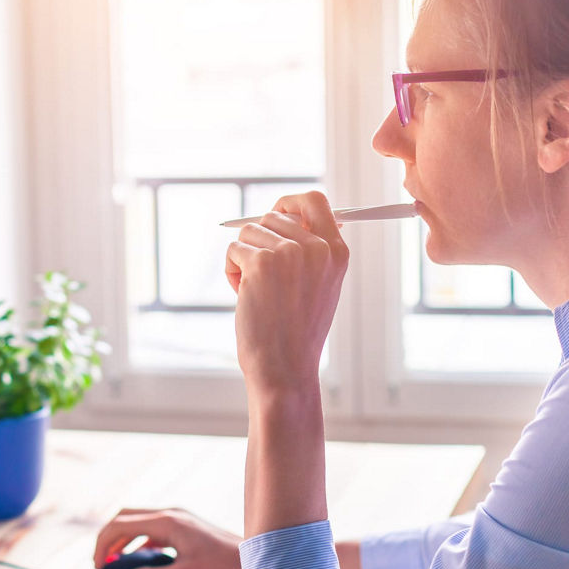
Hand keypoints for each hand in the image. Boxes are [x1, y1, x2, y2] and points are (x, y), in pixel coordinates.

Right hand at [93, 508, 241, 568]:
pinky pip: (154, 530)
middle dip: (110, 539)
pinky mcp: (187, 528)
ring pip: (140, 523)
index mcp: (167, 521)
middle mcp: (171, 514)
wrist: (256, 560)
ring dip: (125, 542)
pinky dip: (140, 544)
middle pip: (127, 517)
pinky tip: (142, 563)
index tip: (98, 567)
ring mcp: (180, 519)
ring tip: (117, 565)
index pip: (120, 523)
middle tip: (102, 564)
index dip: (103, 544)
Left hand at [225, 191, 348, 394]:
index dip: (289, 203)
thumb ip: (311, 249)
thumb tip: (288, 214)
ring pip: (249, 232)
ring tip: (257, 291)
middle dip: (259, 242)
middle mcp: (317, 247)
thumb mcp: (320, 285)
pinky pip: (233, 250)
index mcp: (337, 251)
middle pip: (272, 216)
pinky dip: (232, 272)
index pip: (314, 201)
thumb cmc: (297, 331)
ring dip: (244, 259)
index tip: (276, 213)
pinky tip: (244, 297)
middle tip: (263, 277)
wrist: (285, 367)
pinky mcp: (261, 262)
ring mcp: (289, 253)